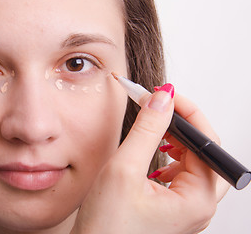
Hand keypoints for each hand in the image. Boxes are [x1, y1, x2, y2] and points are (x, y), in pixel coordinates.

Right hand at [71, 84, 229, 233]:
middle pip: (205, 153)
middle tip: (161, 109)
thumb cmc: (106, 227)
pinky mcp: (173, 208)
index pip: (207, 144)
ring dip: (177, 141)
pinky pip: (181, 175)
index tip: (166, 95)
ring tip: (156, 130)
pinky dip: (170, 157)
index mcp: (197, 201)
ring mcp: (186, 209)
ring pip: (194, 163)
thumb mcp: (124, 170)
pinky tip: (154, 155)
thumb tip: (163, 100)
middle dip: (184, 127)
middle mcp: (198, 207)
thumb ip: (147, 131)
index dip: (187, 113)